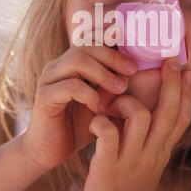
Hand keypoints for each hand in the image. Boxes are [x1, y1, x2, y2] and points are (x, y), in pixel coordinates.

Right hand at [21, 43, 137, 170]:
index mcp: (72, 63)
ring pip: (78, 60)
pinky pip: (69, 86)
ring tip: (120, 88)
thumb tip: (146, 72)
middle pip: (86, 46)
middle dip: (113, 57)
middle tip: (132, 71)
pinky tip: (99, 109)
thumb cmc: (80, 125)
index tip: (135, 59)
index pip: (93, 40)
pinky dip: (89, 94)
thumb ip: (116, 86)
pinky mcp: (44, 96)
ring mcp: (49, 78)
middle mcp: (59, 65)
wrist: (50, 151)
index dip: (114, 43)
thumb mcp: (103, 102)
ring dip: (103, 73)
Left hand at [80, 57, 190, 190]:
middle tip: (169, 61)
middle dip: (171, 83)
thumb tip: (149, 113)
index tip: (187, 70)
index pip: (181, 117)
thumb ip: (151, 140)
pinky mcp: (109, 167)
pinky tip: (94, 122)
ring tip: (111, 105)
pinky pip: (109, 133)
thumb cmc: (128, 190)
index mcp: (161, 151)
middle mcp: (152, 154)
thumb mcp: (147, 164)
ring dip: (126, 102)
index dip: (187, 92)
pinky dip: (101, 121)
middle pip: (168, 112)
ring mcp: (131, 160)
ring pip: (141, 117)